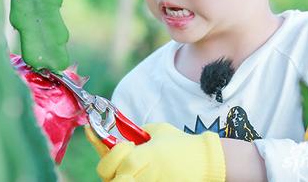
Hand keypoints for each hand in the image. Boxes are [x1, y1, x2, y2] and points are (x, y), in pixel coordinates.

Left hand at [85, 123, 225, 181]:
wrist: (204, 162)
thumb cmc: (180, 144)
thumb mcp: (156, 131)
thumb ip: (134, 133)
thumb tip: (115, 134)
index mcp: (145, 155)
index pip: (116, 159)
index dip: (106, 149)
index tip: (103, 137)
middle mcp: (144, 173)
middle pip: (112, 178)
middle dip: (109, 167)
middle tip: (115, 157)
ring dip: (117, 175)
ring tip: (122, 165)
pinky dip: (128, 177)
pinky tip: (130, 171)